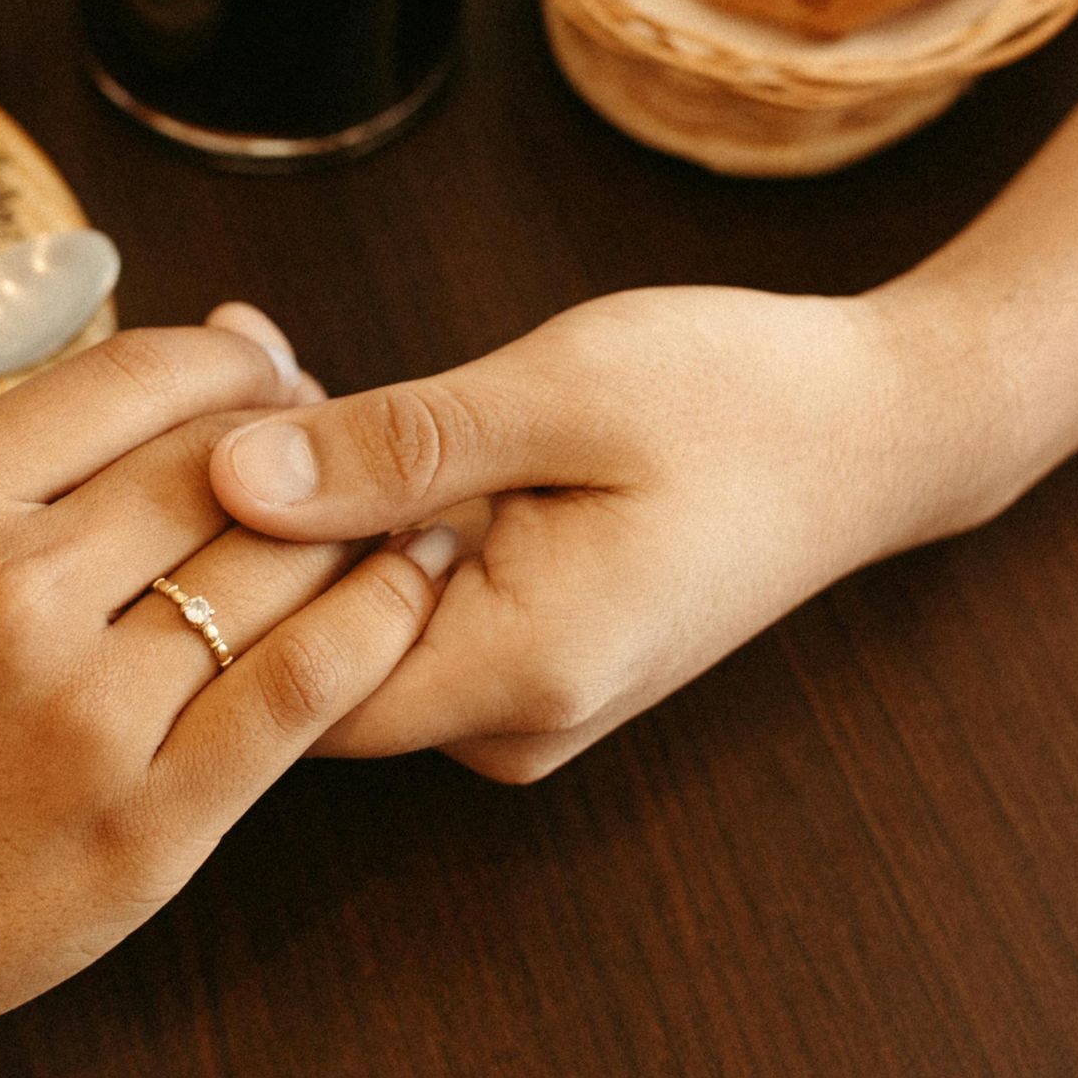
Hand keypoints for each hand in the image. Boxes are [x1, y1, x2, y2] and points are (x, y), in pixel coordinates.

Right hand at [0, 316, 437, 1077]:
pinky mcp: (150, 820)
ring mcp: (88, 709)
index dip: (241, 362)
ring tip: (401, 508)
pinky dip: (380, 620)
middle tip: (349, 452)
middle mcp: (17, 585)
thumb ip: (34, 462)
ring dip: (359, 524)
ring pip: (280, 563)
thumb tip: (206, 361)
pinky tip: (411, 587)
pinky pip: (307, 682)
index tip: (277, 376)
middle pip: (227, 465)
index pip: (144, 373)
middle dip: (310, 443)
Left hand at [207, 284, 990, 782]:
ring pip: (340, 617)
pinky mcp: (521, 653)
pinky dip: (353, 506)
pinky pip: (397, 593)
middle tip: (233, 356)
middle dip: (241, 513)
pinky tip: (322, 399)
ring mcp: (517, 698)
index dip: (213, 563)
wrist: (881, 429)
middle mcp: (510, 721)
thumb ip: (393, 446)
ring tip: (267, 361)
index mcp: (520, 675)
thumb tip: (230, 477)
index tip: (195, 414)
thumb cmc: (740, 399)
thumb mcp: (557, 393)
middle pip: (301, 654)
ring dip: (295, 501)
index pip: (284, 678)